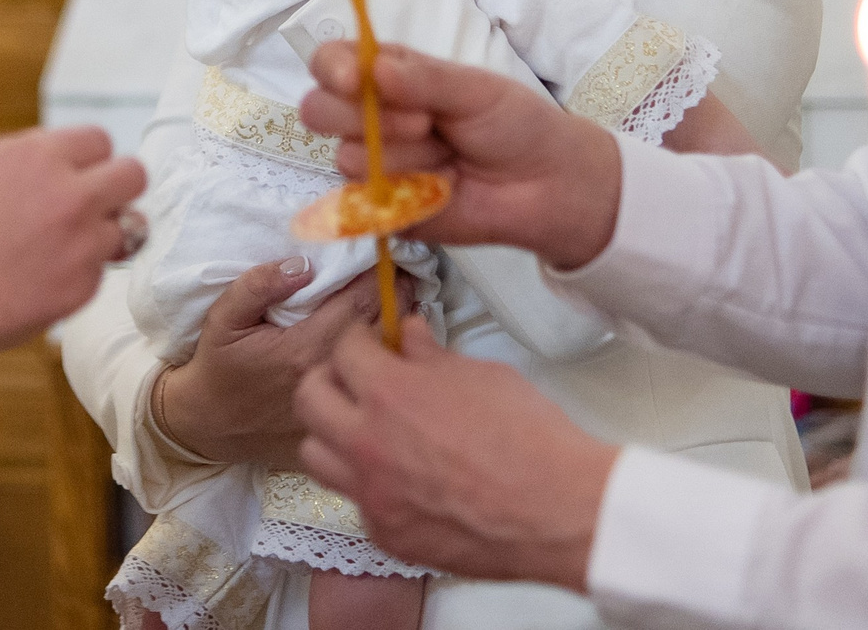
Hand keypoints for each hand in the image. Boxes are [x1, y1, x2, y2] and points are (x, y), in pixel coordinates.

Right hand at [0, 126, 145, 362]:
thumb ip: (31, 164)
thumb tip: (69, 163)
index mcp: (37, 155)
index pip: (100, 140)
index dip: (90, 162)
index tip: (79, 178)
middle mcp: (68, 192)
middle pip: (134, 175)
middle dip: (119, 191)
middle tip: (97, 209)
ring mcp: (80, 240)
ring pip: (126, 228)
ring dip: (101, 238)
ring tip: (60, 252)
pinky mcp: (84, 285)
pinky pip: (99, 273)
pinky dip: (78, 277)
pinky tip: (39, 282)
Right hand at [154, 260, 405, 471]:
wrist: (213, 425)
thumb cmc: (220, 366)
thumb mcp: (224, 318)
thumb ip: (258, 286)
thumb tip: (303, 264)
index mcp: (307, 345)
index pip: (362, 302)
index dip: (383, 275)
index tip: (390, 254)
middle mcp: (333, 373)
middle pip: (386, 327)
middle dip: (400, 296)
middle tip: (403, 274)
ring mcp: (343, 399)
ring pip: (391, 357)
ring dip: (399, 327)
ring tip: (398, 303)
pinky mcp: (347, 414)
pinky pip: (380, 382)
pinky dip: (391, 359)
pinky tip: (386, 344)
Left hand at [296, 317, 615, 587]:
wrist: (558, 510)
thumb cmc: (530, 439)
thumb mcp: (481, 374)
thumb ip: (431, 355)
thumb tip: (408, 335)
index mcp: (390, 393)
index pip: (342, 350)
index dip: (357, 339)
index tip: (367, 340)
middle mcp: (367, 443)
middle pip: (309, 398)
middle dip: (329, 379)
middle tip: (354, 377)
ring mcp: (371, 493)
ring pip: (314, 453)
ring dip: (333, 433)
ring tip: (364, 427)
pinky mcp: (384, 532)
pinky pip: (352, 499)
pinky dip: (366, 482)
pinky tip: (397, 475)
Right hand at [301, 41, 622, 269]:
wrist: (546, 186)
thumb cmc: (513, 124)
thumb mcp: (475, 90)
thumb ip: (424, 79)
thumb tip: (372, 70)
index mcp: (387, 75)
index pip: (331, 62)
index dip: (332, 69)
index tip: (355, 81)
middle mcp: (369, 117)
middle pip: (318, 111)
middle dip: (366, 118)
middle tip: (426, 124)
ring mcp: (373, 164)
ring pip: (349, 158)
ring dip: (404, 159)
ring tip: (448, 158)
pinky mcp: (381, 209)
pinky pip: (366, 202)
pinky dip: (406, 195)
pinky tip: (441, 190)